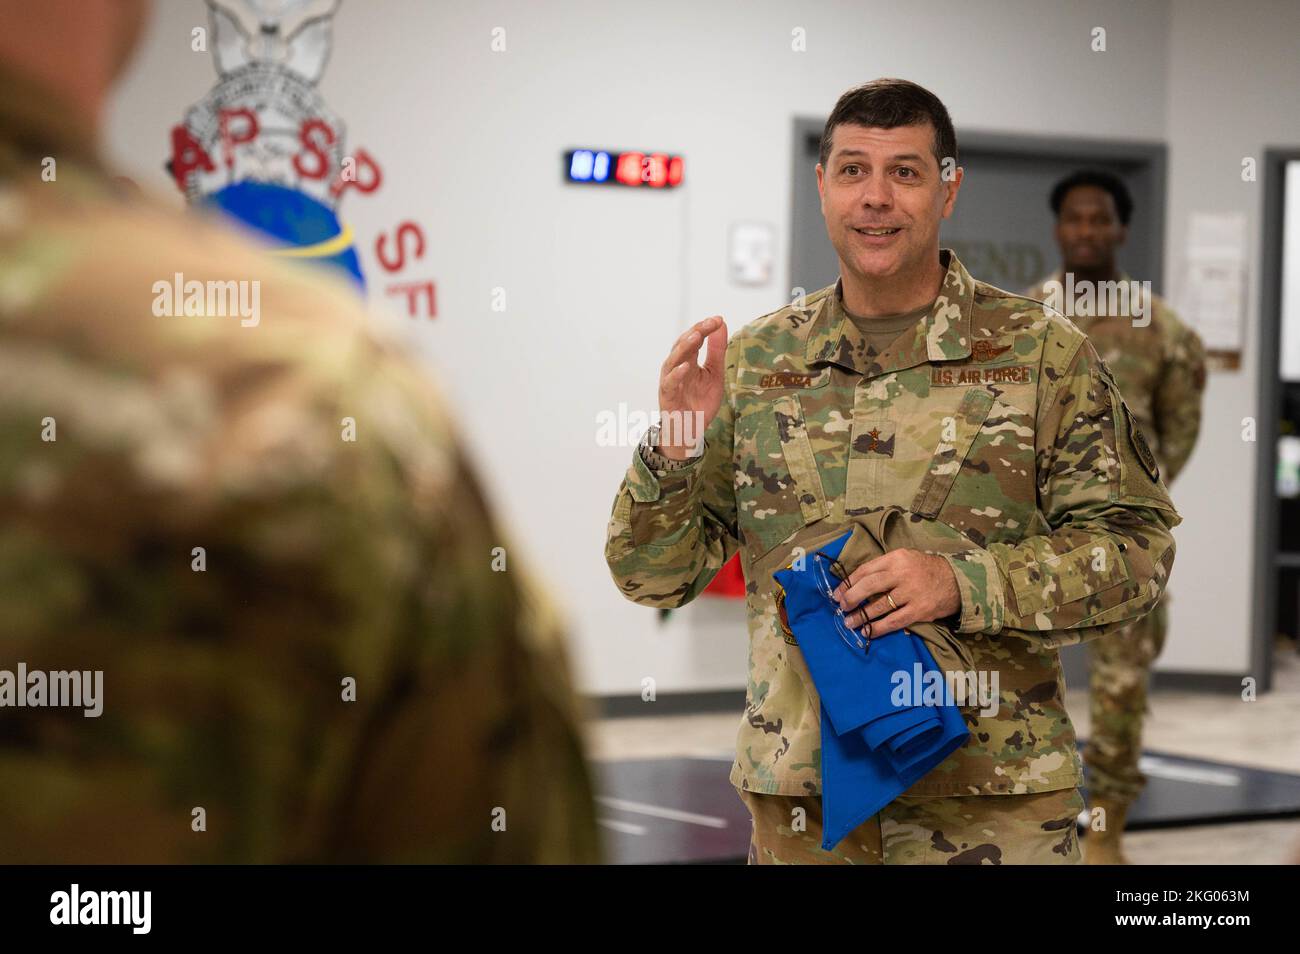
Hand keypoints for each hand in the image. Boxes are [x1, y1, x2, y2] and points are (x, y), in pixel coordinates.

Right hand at [656, 316, 727, 459]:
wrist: (690, 431)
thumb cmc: (699, 403)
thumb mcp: (714, 374)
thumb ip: (717, 352)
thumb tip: (722, 325)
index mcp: (688, 361)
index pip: (694, 339)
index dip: (705, 328)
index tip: (718, 320)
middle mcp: (676, 367)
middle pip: (683, 344)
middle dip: (696, 332)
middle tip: (710, 322)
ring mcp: (670, 381)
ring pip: (673, 360)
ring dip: (683, 347)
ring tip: (696, 336)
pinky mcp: (667, 396)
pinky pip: (670, 383)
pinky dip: (677, 374)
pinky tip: (687, 367)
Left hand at [832, 549, 960, 635]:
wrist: (956, 582)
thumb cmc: (925, 570)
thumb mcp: (905, 559)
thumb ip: (884, 567)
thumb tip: (855, 582)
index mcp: (897, 558)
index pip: (866, 570)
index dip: (849, 583)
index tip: (837, 593)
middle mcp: (903, 573)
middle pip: (869, 586)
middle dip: (851, 598)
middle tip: (841, 607)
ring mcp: (911, 593)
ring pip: (879, 606)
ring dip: (861, 616)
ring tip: (849, 622)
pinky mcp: (919, 611)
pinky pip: (893, 622)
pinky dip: (878, 628)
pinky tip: (867, 632)